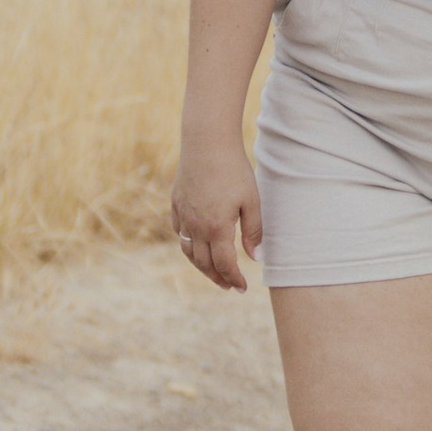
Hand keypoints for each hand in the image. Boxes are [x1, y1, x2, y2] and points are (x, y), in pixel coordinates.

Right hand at [171, 138, 261, 289]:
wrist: (206, 142)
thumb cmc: (233, 170)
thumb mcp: (251, 200)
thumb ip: (253, 231)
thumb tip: (256, 258)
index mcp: (217, 229)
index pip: (225, 265)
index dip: (234, 279)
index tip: (242, 288)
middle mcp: (195, 227)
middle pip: (204, 264)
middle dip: (218, 278)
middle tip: (229, 286)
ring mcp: (183, 216)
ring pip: (188, 251)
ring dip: (201, 266)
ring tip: (213, 272)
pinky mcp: (176, 204)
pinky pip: (179, 232)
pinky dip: (188, 244)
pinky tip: (197, 244)